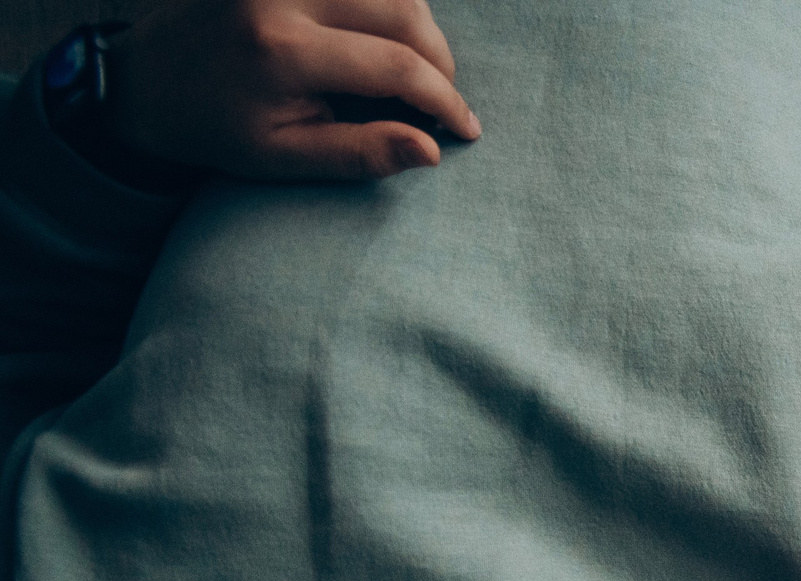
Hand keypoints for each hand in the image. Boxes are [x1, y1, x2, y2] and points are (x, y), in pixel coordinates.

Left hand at [112, 0, 480, 181]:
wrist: (146, 78)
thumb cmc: (217, 127)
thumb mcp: (283, 157)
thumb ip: (359, 153)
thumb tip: (431, 150)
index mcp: (282, 51)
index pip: (395, 66)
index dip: (443, 100)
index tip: (466, 128)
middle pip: (403, 13)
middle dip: (438, 62)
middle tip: (440, 100)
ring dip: (418, 28)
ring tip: (413, 71)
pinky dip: (389, 4)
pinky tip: (386, 36)